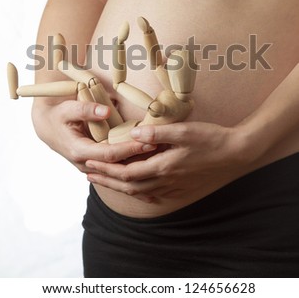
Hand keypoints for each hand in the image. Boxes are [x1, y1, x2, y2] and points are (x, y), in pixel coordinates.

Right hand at [31, 100, 155, 173]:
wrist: (49, 128)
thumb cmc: (59, 116)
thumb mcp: (68, 109)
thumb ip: (86, 109)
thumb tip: (106, 111)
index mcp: (79, 151)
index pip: (109, 154)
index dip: (129, 149)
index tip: (147, 142)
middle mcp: (86, 165)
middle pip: (117, 168)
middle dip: (139, 160)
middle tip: (161, 151)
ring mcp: (91, 169)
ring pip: (117, 176)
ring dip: (138, 172)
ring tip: (162, 167)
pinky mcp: (96, 168)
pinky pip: (116, 176)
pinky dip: (133, 179)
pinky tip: (152, 187)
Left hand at [85, 121, 250, 201]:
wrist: (235, 153)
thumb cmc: (210, 139)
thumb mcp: (184, 130)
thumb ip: (157, 131)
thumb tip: (134, 132)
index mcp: (164, 166)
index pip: (127, 172)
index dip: (107, 169)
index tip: (90, 164)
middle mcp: (166, 180)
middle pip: (129, 185)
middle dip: (107, 180)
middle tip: (89, 175)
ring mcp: (175, 186)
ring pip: (140, 191)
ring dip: (120, 186)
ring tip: (107, 181)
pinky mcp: (182, 187)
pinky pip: (155, 193)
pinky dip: (140, 192)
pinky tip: (137, 189)